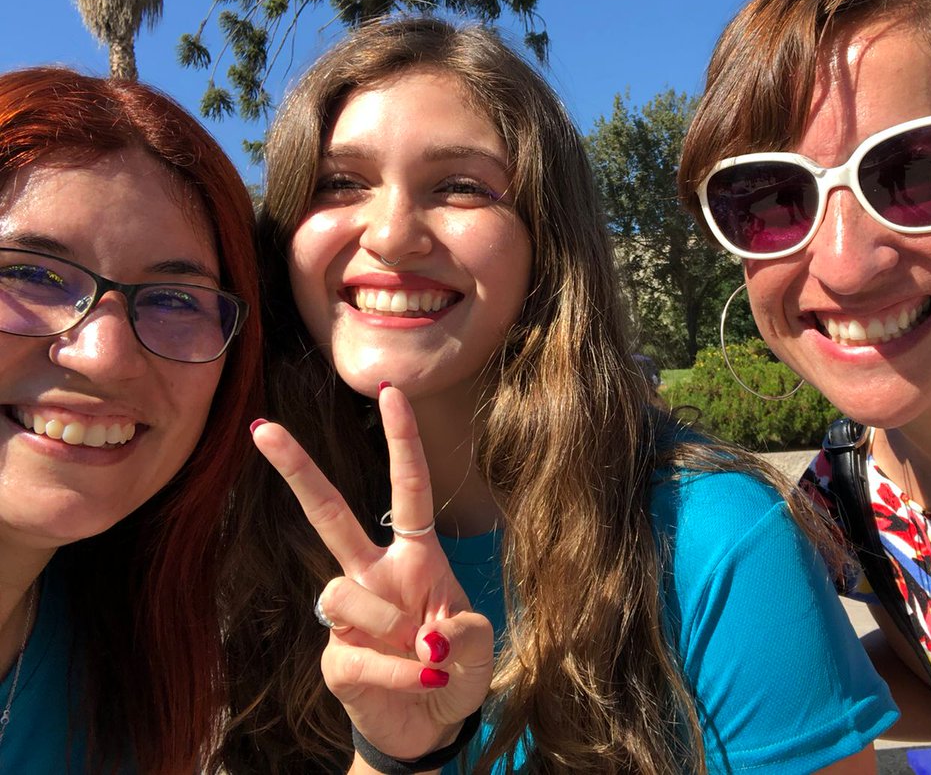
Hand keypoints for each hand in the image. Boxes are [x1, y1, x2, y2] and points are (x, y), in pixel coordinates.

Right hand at [252, 385, 493, 759]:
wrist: (431, 725)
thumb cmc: (456, 668)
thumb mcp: (480, 645)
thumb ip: (466, 632)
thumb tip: (426, 637)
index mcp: (415, 556)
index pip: (407, 489)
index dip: (402, 441)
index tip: (392, 392)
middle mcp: (375, 574)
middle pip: (328, 513)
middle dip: (297, 470)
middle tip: (264, 429)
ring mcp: (350, 613)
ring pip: (342, 590)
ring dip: (391, 626)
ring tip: (424, 657)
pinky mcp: (335, 655)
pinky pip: (354, 650)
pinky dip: (395, 671)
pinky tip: (416, 681)